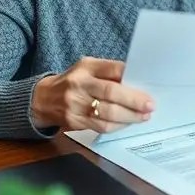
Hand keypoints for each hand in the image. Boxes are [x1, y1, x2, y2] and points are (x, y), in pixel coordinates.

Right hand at [31, 57, 153, 132]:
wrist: (44, 99)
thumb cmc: (74, 81)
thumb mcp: (88, 68)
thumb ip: (110, 72)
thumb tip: (138, 81)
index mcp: (86, 67)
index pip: (112, 70)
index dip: (131, 79)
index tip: (147, 88)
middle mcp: (79, 84)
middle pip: (111, 93)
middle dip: (134, 101)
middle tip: (149, 106)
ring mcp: (74, 104)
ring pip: (107, 114)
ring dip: (129, 117)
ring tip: (143, 117)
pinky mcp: (74, 122)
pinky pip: (100, 126)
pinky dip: (117, 126)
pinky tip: (127, 123)